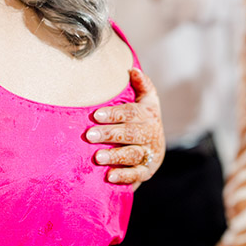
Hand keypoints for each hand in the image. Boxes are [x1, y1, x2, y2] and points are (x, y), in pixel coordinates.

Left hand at [87, 68, 164, 185]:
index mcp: (149, 115)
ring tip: (97, 157)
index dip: (114, 114)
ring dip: (115, 156)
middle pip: (130, 134)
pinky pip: (136, 175)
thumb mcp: (146, 101)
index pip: (131, 113)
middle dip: (109, 134)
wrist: (155, 148)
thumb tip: (132, 69)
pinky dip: (123, 176)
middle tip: (89, 135)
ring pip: (132, 155)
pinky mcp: (146, 171)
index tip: (95, 115)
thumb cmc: (143, 120)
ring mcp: (149, 154)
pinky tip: (109, 176)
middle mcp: (151, 135)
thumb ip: (142, 85)